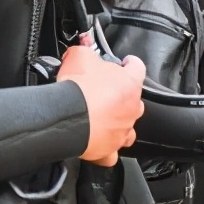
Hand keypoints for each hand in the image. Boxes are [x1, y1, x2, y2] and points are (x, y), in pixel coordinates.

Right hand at [59, 34, 145, 166]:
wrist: (66, 117)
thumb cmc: (78, 88)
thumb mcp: (80, 57)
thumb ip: (85, 51)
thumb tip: (82, 49)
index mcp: (129, 83)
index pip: (137, 68)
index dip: (131, 63)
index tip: (127, 62)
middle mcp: (131, 108)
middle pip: (134, 100)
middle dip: (122, 96)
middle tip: (105, 93)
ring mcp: (122, 130)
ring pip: (128, 129)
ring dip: (119, 124)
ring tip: (106, 120)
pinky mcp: (108, 150)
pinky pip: (112, 154)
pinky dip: (107, 151)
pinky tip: (100, 146)